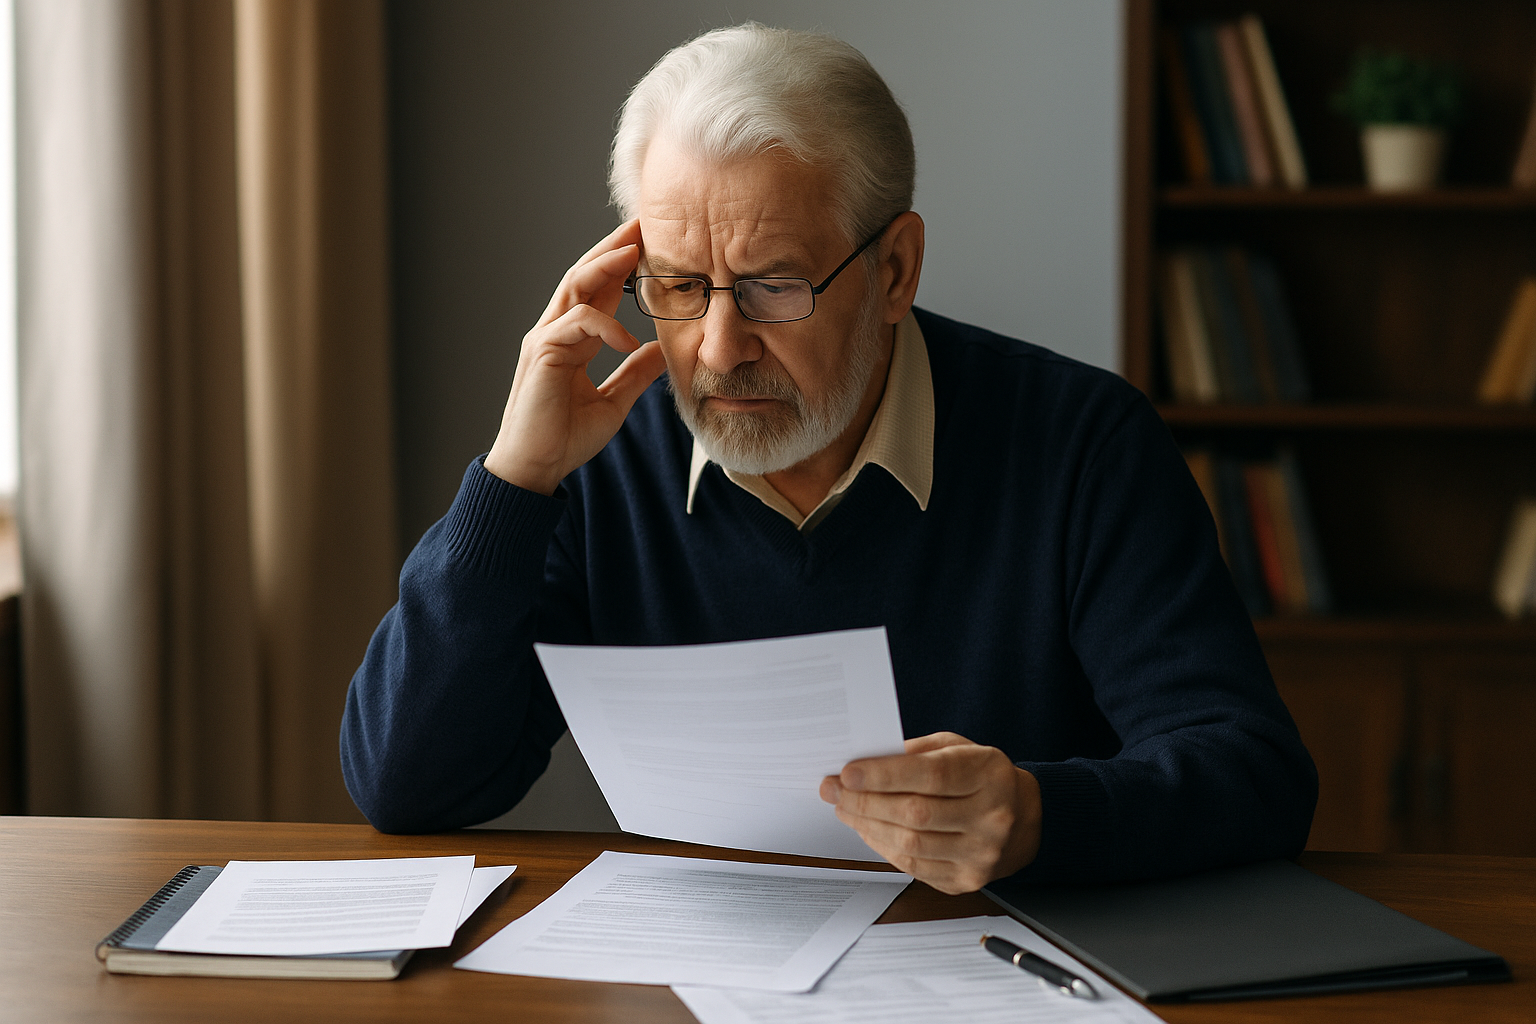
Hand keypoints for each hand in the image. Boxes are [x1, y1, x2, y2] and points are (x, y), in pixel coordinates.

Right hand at [483, 219, 668, 493]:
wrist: (536, 467)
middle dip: (612, 248)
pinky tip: (628, 339)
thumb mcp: (614, 402)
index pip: (598, 290)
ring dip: (604, 265)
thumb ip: (634, 375)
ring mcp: (546, 339)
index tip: (650, 245)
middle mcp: (557, 332)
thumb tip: (659, 352)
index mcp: (574, 340)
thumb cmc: (565, 438)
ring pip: (574, 286)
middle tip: (642, 224)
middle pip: (583, 275)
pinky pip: (576, 322)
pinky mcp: (542, 353)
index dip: (622, 266)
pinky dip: (604, 324)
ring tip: (635, 251)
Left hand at [819, 732, 1041, 893]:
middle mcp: (992, 817)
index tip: (848, 772)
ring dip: (867, 826)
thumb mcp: (957, 748)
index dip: (884, 775)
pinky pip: (914, 866)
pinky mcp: (967, 880)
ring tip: (845, 809)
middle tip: (834, 790)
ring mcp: (981, 854)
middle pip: (916, 813)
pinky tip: (868, 830)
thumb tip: (864, 761)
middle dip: (865, 801)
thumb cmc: (981, 777)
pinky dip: (883, 847)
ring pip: (911, 844)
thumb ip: (915, 753)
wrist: (1023, 819)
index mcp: (990, 775)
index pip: (931, 776)